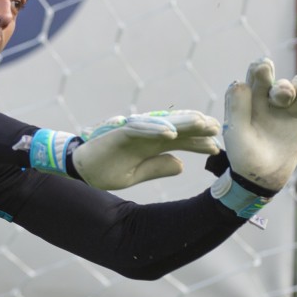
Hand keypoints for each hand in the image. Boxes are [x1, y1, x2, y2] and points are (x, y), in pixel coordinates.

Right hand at [71, 110, 221, 190]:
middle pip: (175, 129)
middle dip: (196, 129)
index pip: (179, 142)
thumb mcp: (136, 174)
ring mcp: (133, 132)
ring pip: (161, 124)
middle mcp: (145, 136)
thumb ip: (157, 168)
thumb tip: (181, 165)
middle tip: (217, 128)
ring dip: (181, 123)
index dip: (197, 144)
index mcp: (150, 146)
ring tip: (201, 123)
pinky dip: (154, 129)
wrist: (78, 168)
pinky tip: (171, 133)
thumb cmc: (105, 170)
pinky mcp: (119, 132)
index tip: (216, 148)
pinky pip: (139, 129)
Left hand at [220, 59, 296, 191]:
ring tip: (294, 104)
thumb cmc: (242, 155)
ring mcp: (291, 111)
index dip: (262, 67)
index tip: (263, 70)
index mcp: (252, 98)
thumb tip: (241, 82)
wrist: (259, 179)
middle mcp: (273, 101)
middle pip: (284, 80)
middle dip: (284, 86)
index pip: (259, 72)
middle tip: (280, 98)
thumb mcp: (234, 132)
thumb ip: (236, 107)